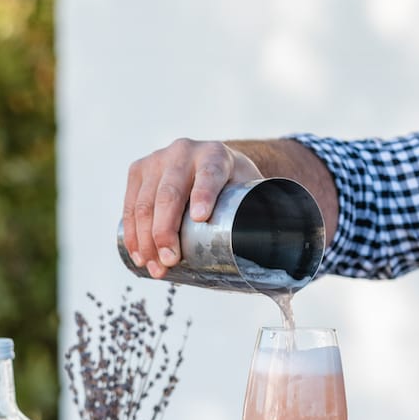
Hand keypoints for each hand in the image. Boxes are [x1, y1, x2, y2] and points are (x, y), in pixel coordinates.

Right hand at [122, 139, 260, 278]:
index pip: (209, 174)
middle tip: (170, 261)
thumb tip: (288, 253)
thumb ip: (267, 213)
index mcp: (216, 154)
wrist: (211, 163)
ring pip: (144, 202)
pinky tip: (137, 254)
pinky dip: (132, 233)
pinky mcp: (139, 170)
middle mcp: (184, 151)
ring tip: (154, 268)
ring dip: (145, 240)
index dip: (204, 194)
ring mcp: (157, 159)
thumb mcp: (251, 191)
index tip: (201, 218)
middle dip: (165, 231)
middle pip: (170, 193)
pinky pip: (130, 205)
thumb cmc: (233, 187)